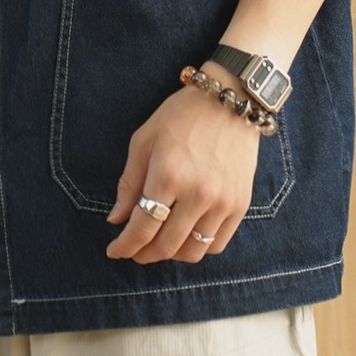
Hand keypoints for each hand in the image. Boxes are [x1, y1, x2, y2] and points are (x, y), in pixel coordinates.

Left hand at [105, 83, 260, 263]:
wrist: (230, 101)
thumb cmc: (181, 115)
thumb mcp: (144, 140)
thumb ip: (129, 183)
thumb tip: (115, 220)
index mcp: (169, 175)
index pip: (142, 229)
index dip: (124, 246)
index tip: (114, 251)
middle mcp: (198, 194)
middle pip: (166, 246)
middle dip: (143, 254)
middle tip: (133, 249)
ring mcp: (223, 202)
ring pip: (192, 252)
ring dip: (170, 254)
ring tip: (159, 241)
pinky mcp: (241, 205)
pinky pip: (217, 245)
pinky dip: (197, 247)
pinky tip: (185, 235)